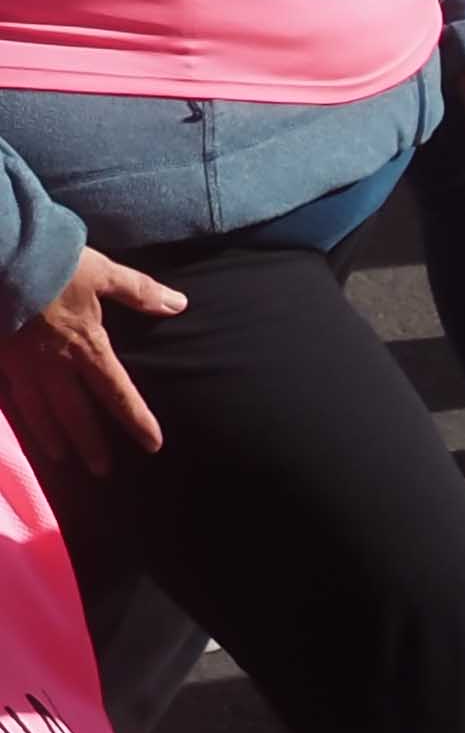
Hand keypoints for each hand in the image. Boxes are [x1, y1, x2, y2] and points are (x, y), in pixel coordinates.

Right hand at [16, 248, 186, 457]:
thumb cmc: (50, 262)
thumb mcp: (102, 272)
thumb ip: (139, 291)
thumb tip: (180, 304)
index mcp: (85, 348)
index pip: (118, 394)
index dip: (136, 421)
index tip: (153, 445)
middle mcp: (52, 364)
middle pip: (74, 414)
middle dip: (89, 443)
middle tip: (101, 470)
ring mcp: (18, 363)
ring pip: (36, 410)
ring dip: (50, 436)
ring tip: (60, 457)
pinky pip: (6, 392)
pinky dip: (15, 411)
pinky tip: (19, 423)